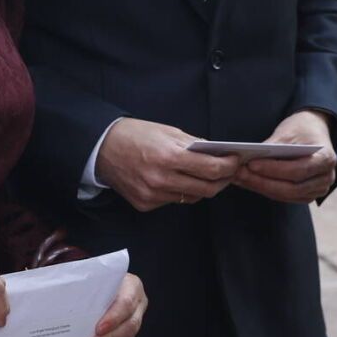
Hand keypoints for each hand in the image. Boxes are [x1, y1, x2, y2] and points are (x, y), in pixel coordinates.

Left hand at [84, 274, 146, 336]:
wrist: (105, 283)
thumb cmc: (98, 278)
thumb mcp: (96, 277)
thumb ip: (86, 285)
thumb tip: (62, 296)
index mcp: (132, 287)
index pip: (126, 304)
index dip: (114, 318)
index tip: (99, 328)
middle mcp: (138, 305)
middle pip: (129, 326)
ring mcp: (135, 321)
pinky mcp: (128, 334)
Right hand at [93, 119, 242, 211]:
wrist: (101, 148)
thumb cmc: (135, 135)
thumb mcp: (167, 132)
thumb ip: (193, 145)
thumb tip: (217, 154)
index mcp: (169, 157)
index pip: (212, 169)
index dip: (229, 166)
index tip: (235, 160)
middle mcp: (161, 180)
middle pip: (207, 189)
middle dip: (223, 180)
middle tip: (228, 171)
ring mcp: (152, 195)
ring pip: (191, 198)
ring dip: (202, 187)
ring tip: (206, 175)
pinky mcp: (145, 204)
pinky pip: (173, 201)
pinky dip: (181, 192)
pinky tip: (178, 180)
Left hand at [226, 111, 336, 203]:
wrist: (314, 131)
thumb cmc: (302, 129)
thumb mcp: (288, 131)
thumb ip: (273, 147)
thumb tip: (249, 160)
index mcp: (326, 159)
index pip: (298, 170)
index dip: (274, 169)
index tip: (251, 164)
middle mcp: (326, 178)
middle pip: (292, 188)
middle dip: (262, 182)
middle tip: (239, 173)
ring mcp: (317, 189)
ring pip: (286, 195)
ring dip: (260, 187)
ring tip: (239, 177)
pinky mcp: (306, 194)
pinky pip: (284, 196)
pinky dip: (265, 189)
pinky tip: (248, 181)